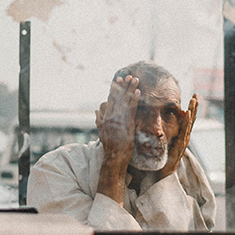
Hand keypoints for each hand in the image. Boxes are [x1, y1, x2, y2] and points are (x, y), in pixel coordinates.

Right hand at [95, 75, 138, 202]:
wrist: (114, 158)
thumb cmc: (110, 147)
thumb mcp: (101, 132)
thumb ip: (99, 120)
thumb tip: (96, 110)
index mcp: (104, 118)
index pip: (110, 100)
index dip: (114, 89)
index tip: (118, 80)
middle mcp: (110, 117)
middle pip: (117, 98)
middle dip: (123, 86)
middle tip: (128, 76)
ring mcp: (117, 120)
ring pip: (124, 101)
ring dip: (130, 89)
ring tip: (135, 80)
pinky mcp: (125, 124)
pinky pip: (130, 109)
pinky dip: (134, 99)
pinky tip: (138, 92)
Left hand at [160, 93, 197, 177]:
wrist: (160, 175)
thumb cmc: (162, 159)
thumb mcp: (164, 142)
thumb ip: (167, 132)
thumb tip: (168, 119)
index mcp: (181, 136)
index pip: (188, 120)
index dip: (192, 109)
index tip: (194, 97)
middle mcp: (184, 139)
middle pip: (191, 121)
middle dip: (194, 108)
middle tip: (196, 95)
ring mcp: (183, 143)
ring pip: (189, 125)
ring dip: (191, 112)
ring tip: (193, 101)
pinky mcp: (179, 147)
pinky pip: (183, 133)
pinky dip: (186, 122)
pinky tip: (187, 113)